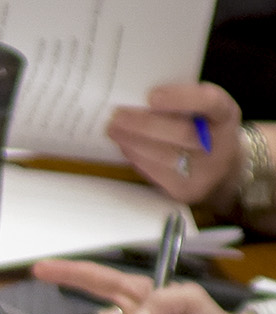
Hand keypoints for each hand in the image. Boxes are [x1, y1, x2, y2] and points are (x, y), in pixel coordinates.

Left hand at [107, 82, 241, 205]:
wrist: (223, 171)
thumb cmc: (207, 132)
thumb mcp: (206, 112)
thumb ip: (184, 103)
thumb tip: (139, 101)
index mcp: (227, 116)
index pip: (211, 102)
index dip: (182, 98)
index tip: (152, 96)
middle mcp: (222, 144)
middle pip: (183, 133)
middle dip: (144, 123)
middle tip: (117, 115)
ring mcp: (205, 171)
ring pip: (165, 155)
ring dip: (133, 141)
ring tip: (114, 129)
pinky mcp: (185, 190)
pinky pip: (156, 172)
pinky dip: (136, 157)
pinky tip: (125, 146)